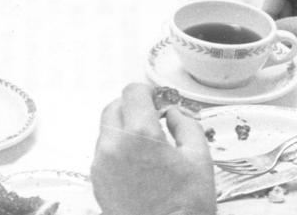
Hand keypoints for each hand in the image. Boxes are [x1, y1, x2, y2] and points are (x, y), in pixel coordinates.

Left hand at [91, 83, 215, 214]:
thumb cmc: (185, 208)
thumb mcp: (199, 160)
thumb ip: (186, 125)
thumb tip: (174, 113)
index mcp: (140, 135)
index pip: (133, 92)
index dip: (148, 92)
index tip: (157, 99)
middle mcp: (114, 145)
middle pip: (115, 107)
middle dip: (133, 108)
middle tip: (152, 118)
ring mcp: (102, 164)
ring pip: (107, 130)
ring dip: (124, 129)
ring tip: (147, 147)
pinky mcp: (97, 181)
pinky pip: (103, 152)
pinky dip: (117, 149)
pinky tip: (137, 165)